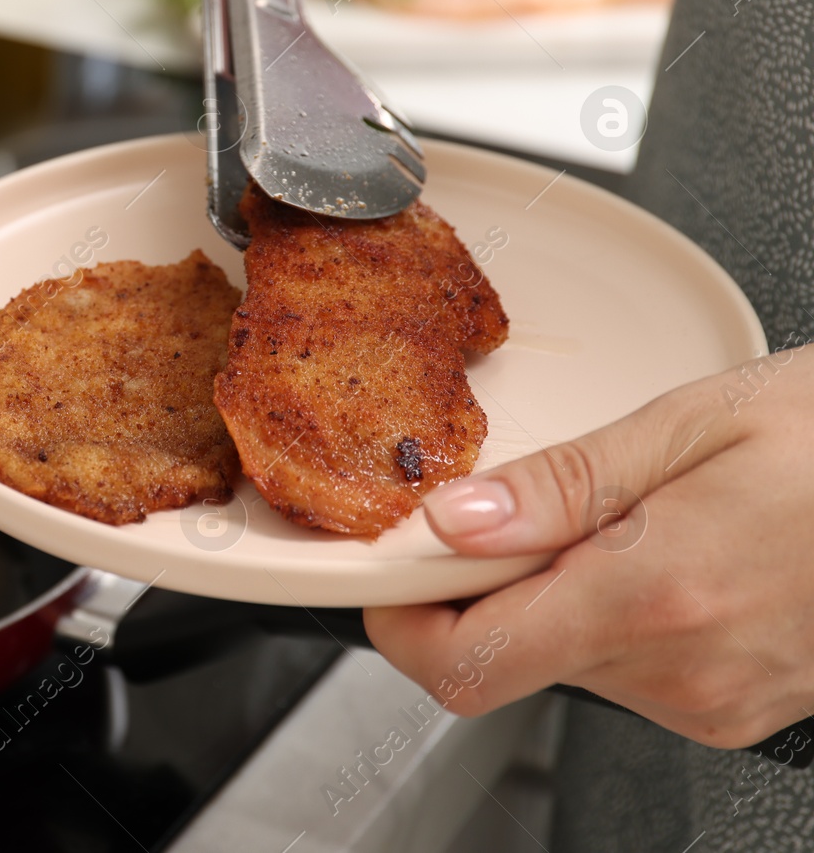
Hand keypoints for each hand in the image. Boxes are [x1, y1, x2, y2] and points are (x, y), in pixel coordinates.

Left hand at [364, 347, 813, 749]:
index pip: (463, 665)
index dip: (401, 620)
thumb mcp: (685, 426)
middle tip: (519, 507)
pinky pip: (633, 669)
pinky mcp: (741, 708)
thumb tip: (448, 524)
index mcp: (651, 598)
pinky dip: (616, 614)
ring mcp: (716, 703)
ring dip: (559, 596)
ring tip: (626, 516)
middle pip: (510, 656)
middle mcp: (681, 675)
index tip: (393, 567)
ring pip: (569, 661)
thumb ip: (554, 488)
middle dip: (488, 587)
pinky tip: (667, 550)